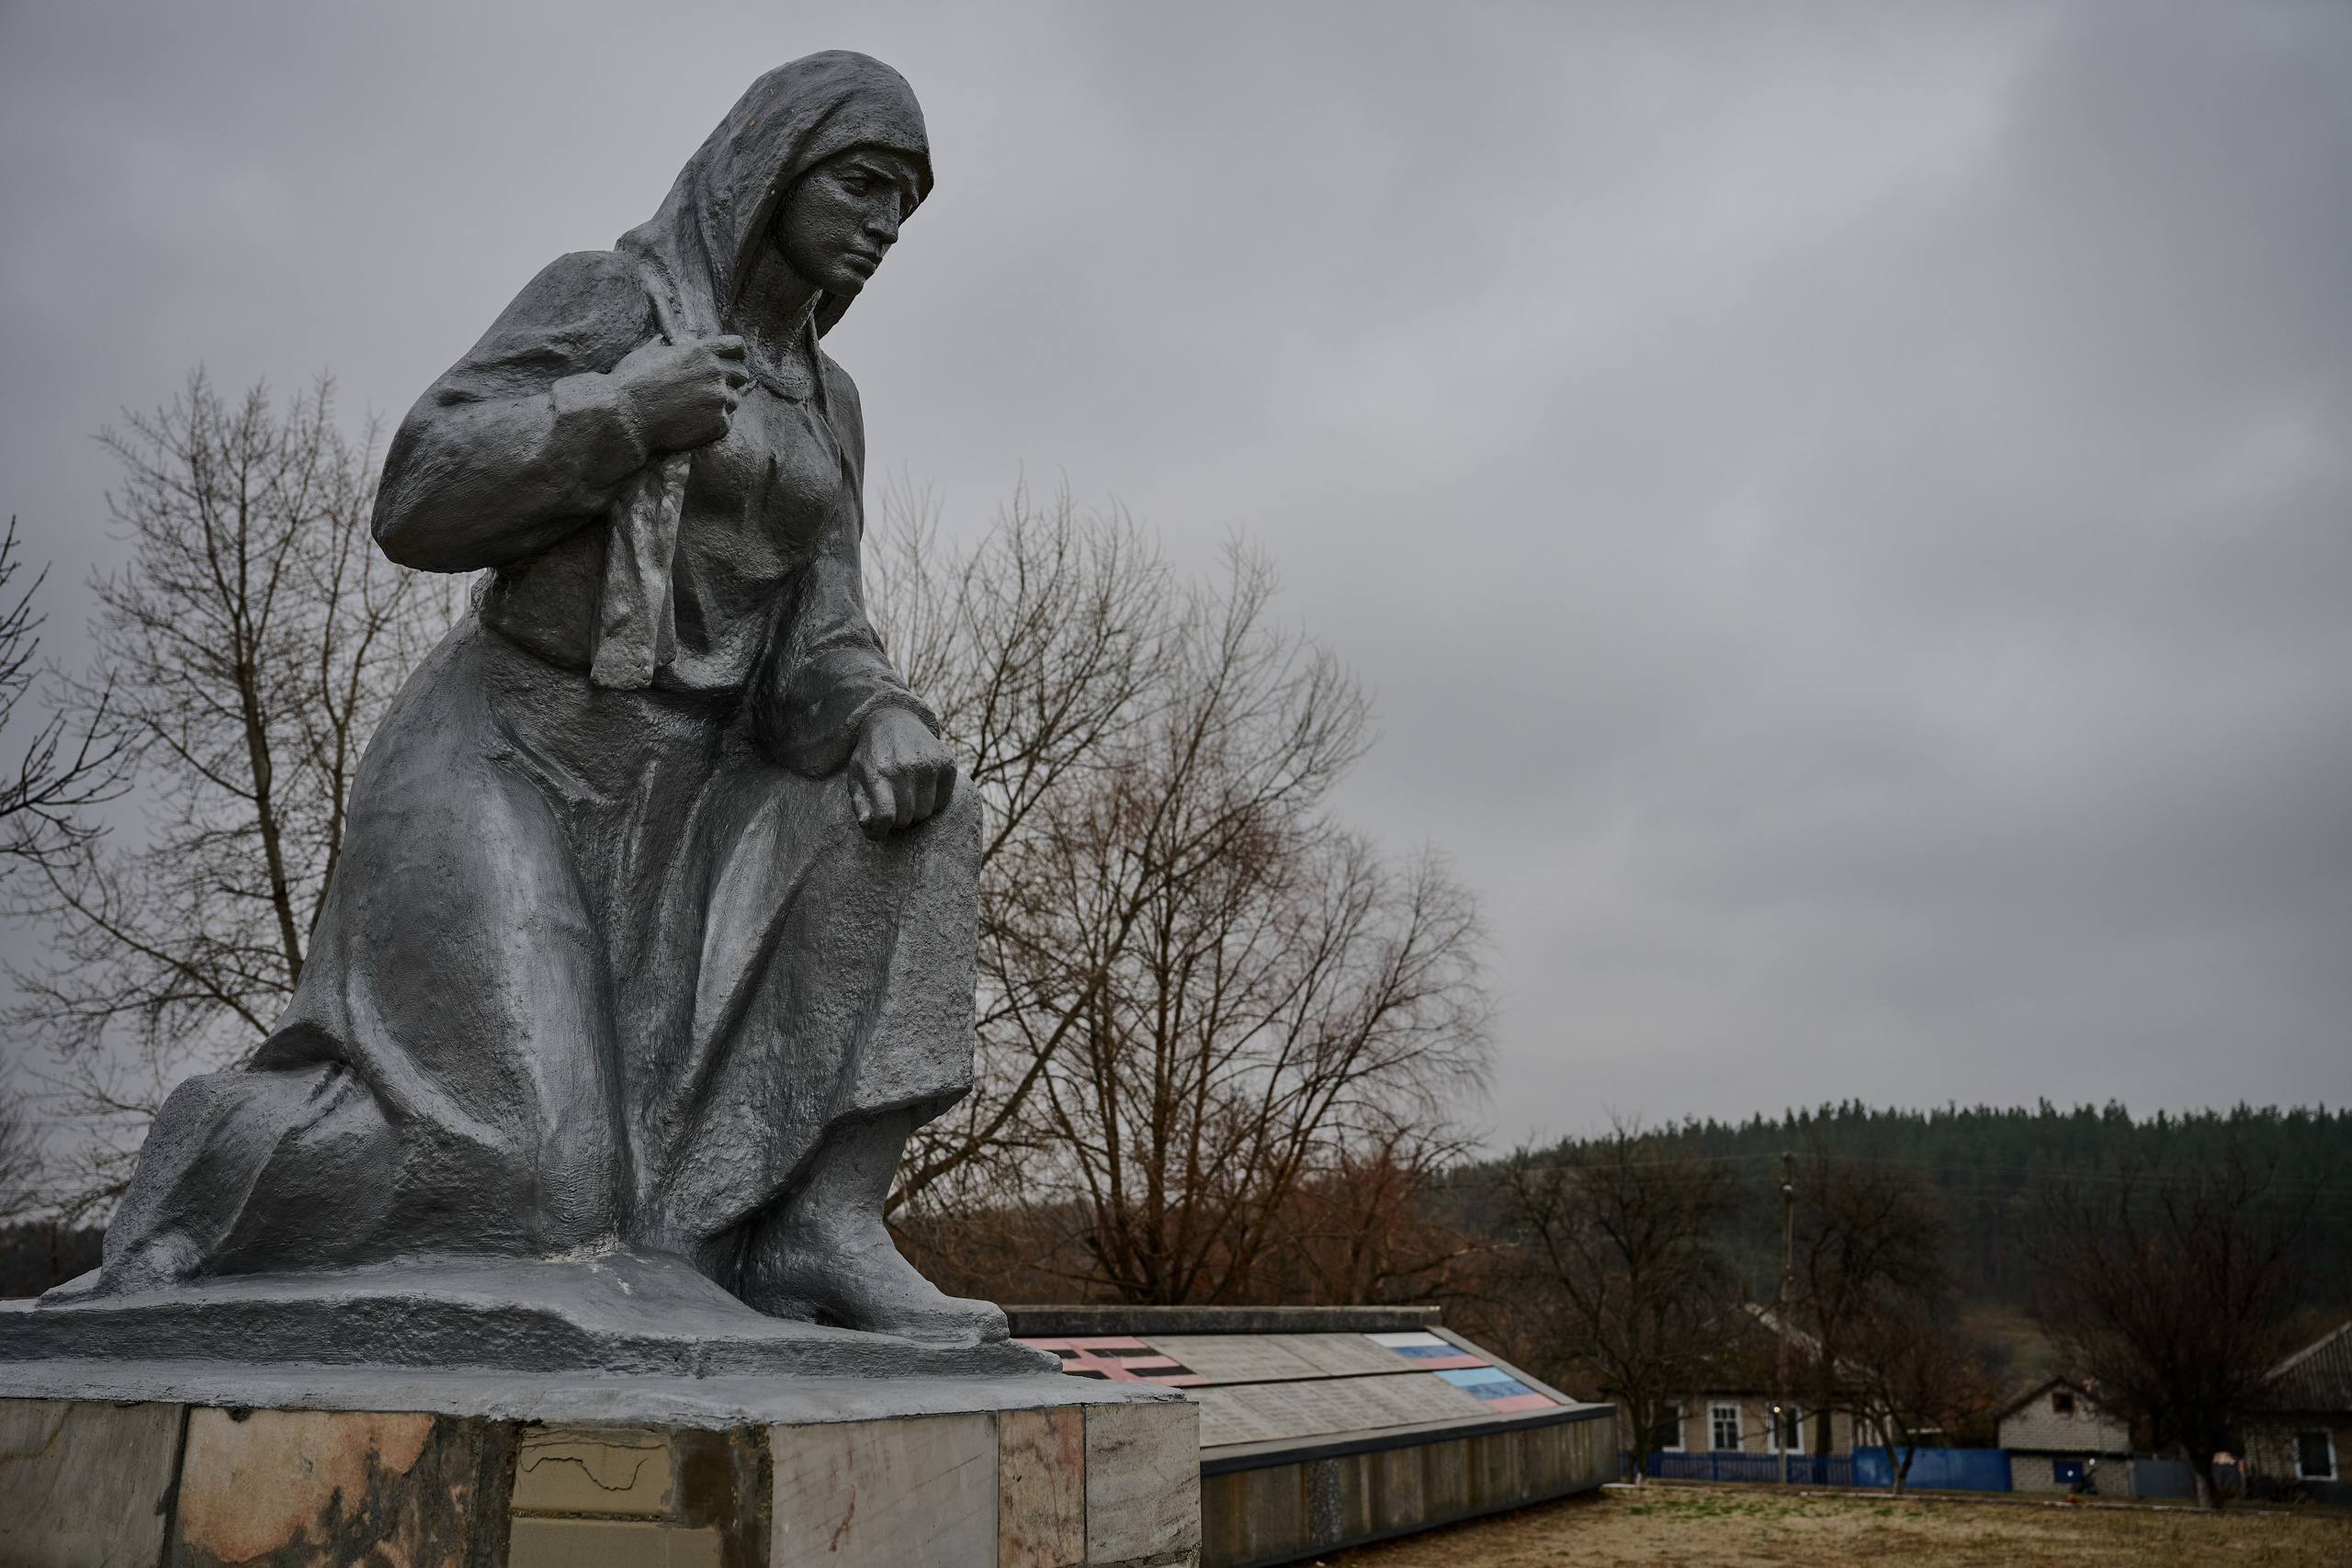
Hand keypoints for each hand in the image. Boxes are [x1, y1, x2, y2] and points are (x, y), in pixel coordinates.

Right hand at [610, 334, 750, 450]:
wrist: (625, 416)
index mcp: (701, 351)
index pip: (738, 347)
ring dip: (721, 404)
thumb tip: (663, 339)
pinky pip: (726, 422)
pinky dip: (714, 425)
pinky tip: (694, 424)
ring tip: (697, 409)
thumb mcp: (647, 353)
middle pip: (742, 374)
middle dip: (730, 381)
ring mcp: (719, 398)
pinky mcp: (718, 422)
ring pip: (735, 400)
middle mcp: (715, 372)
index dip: (735, 355)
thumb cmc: (631, 383)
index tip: (728, 363)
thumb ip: (664, 345)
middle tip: (710, 391)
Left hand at [849, 706, 955, 838]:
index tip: (876, 833)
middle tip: (892, 809)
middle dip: (896, 820)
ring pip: (925, 812)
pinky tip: (920, 788)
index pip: (884, 815)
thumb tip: (867, 826)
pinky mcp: (946, 762)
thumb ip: (859, 804)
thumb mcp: (856, 776)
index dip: (879, 832)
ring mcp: (928, 764)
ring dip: (914, 812)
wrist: (895, 720)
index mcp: (878, 771)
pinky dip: (931, 801)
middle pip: (906, 817)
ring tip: (905, 799)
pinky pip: (942, 800)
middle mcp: (905, 766)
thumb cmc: (872, 755)